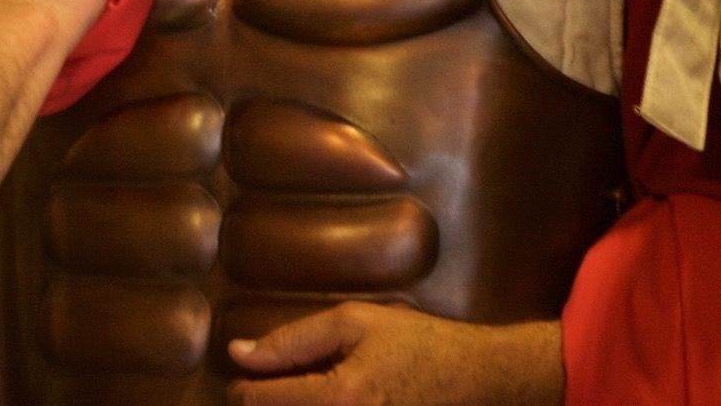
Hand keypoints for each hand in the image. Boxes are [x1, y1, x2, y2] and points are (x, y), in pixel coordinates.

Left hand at [228, 303, 562, 405]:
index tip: (240, 379)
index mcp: (341, 399)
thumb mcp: (355, 323)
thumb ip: (293, 339)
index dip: (244, 390)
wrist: (480, 378)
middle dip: (268, 405)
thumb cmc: (419, 344)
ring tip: (296, 394)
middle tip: (266, 391)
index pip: (267, 401)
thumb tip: (240, 353)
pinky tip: (322, 401)